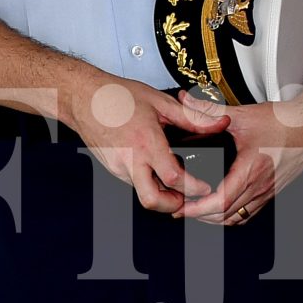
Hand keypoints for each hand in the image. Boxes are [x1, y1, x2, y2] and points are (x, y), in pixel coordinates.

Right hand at [67, 76, 229, 213]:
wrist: (83, 98)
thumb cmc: (118, 96)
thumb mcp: (161, 102)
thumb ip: (193, 118)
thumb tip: (220, 124)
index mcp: (146, 142)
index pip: (173, 178)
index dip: (192, 188)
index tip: (204, 187)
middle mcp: (130, 160)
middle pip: (152, 201)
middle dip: (173, 206)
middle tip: (186, 197)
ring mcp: (118, 167)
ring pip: (142, 193)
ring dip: (160, 194)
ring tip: (174, 181)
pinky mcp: (111, 169)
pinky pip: (133, 183)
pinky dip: (148, 182)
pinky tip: (154, 168)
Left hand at [178, 88, 302, 225]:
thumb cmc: (284, 122)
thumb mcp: (243, 115)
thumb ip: (210, 110)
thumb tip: (184, 102)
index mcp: (251, 170)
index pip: (221, 202)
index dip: (198, 209)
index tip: (181, 207)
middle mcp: (260, 186)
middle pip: (225, 216)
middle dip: (199, 216)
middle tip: (180, 208)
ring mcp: (268, 191)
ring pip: (237, 218)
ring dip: (215, 219)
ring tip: (196, 210)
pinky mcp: (273, 191)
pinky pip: (249, 213)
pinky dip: (231, 216)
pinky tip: (220, 208)